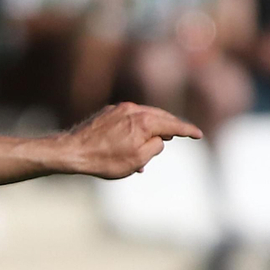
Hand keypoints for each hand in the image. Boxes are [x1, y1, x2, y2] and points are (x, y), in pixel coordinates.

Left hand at [60, 102, 202, 178]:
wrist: (71, 151)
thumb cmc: (104, 160)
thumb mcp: (137, 160)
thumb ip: (155, 147)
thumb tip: (159, 139)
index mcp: (144, 121)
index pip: (173, 125)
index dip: (188, 131)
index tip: (198, 135)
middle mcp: (133, 110)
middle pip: (160, 117)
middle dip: (171, 127)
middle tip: (181, 136)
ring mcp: (119, 109)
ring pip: (144, 117)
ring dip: (153, 129)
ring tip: (157, 143)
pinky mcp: (107, 113)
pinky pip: (129, 119)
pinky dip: (137, 128)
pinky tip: (135, 143)